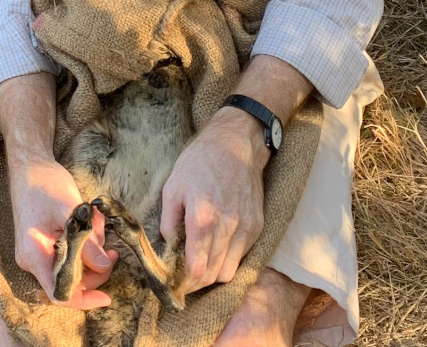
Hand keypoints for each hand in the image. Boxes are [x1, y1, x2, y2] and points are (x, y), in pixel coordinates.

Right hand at [8, 156, 117, 307]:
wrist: (28, 165)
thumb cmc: (45, 184)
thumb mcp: (72, 211)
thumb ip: (87, 242)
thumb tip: (105, 266)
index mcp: (34, 255)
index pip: (59, 293)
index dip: (84, 299)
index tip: (107, 297)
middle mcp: (32, 260)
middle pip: (67, 281)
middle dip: (93, 268)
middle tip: (112, 251)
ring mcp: (35, 252)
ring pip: (69, 267)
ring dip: (89, 253)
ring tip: (98, 226)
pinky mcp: (41, 244)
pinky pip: (65, 255)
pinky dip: (81, 245)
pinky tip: (90, 226)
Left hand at [160, 109, 268, 291]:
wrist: (236, 142)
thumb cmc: (200, 161)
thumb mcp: (173, 186)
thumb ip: (168, 222)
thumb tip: (169, 247)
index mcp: (202, 218)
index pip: (197, 270)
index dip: (184, 283)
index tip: (175, 283)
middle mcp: (227, 226)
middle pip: (213, 275)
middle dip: (197, 282)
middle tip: (185, 276)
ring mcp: (246, 227)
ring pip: (229, 271)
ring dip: (214, 273)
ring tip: (201, 262)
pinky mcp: (257, 225)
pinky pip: (242, 256)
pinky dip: (228, 258)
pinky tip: (218, 246)